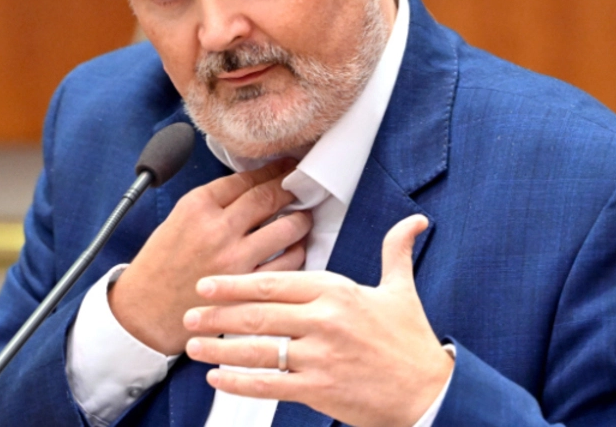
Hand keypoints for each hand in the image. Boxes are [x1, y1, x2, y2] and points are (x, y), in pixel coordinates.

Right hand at [109, 159, 311, 354]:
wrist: (144, 311)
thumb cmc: (159, 266)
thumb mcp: (176, 221)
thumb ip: (211, 205)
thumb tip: (249, 190)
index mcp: (196, 206)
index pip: (244, 179)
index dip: (271, 170)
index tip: (284, 167)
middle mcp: (218, 227)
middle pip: (268, 196)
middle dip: (290, 187)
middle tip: (302, 185)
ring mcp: (234, 257)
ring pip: (285, 227)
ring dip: (301, 219)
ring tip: (305, 216)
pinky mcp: (246, 285)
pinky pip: (287, 262)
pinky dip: (297, 252)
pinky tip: (297, 248)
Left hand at [182, 215, 451, 426]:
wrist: (427, 393)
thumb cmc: (410, 342)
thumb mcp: (401, 290)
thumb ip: (395, 251)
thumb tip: (414, 222)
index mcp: (336, 292)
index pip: (275, 283)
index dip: (236, 283)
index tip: (208, 282)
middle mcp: (324, 321)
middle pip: (258, 314)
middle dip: (217, 313)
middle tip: (189, 312)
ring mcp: (319, 357)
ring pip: (257, 349)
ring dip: (219, 347)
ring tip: (193, 344)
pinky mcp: (318, 390)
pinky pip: (269, 385)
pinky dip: (239, 381)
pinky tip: (218, 378)